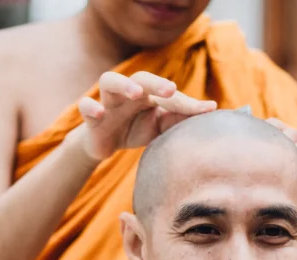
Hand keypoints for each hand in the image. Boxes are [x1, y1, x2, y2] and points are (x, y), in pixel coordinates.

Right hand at [77, 71, 216, 160]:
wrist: (106, 144)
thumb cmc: (136, 128)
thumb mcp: (160, 127)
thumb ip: (180, 118)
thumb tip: (211, 110)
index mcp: (149, 94)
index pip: (169, 94)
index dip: (188, 103)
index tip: (208, 110)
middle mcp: (129, 92)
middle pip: (142, 77)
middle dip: (156, 83)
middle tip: (171, 90)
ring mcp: (108, 102)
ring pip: (110, 81)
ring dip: (123, 84)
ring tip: (136, 93)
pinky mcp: (91, 116)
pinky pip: (85, 106)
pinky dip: (90, 106)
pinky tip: (98, 112)